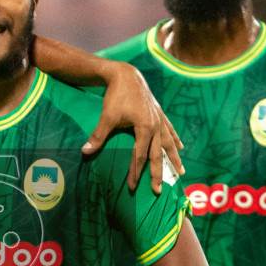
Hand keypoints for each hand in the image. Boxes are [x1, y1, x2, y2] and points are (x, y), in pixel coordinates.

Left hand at [81, 65, 184, 194]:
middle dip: (157, 174)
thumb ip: (98, 136)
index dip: (136, 173)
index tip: (133, 187)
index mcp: (145, 128)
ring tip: (181, 172)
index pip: (140, 156)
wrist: (126, 74)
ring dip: (174, 158)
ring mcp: (159, 119)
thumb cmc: (116, 96)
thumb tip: (84, 152)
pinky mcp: (159, 113)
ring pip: (169, 143)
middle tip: (159, 191)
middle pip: (157, 154)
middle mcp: (156, 126)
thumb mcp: (106, 117)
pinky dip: (174, 139)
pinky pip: (169, 130)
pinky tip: (180, 147)